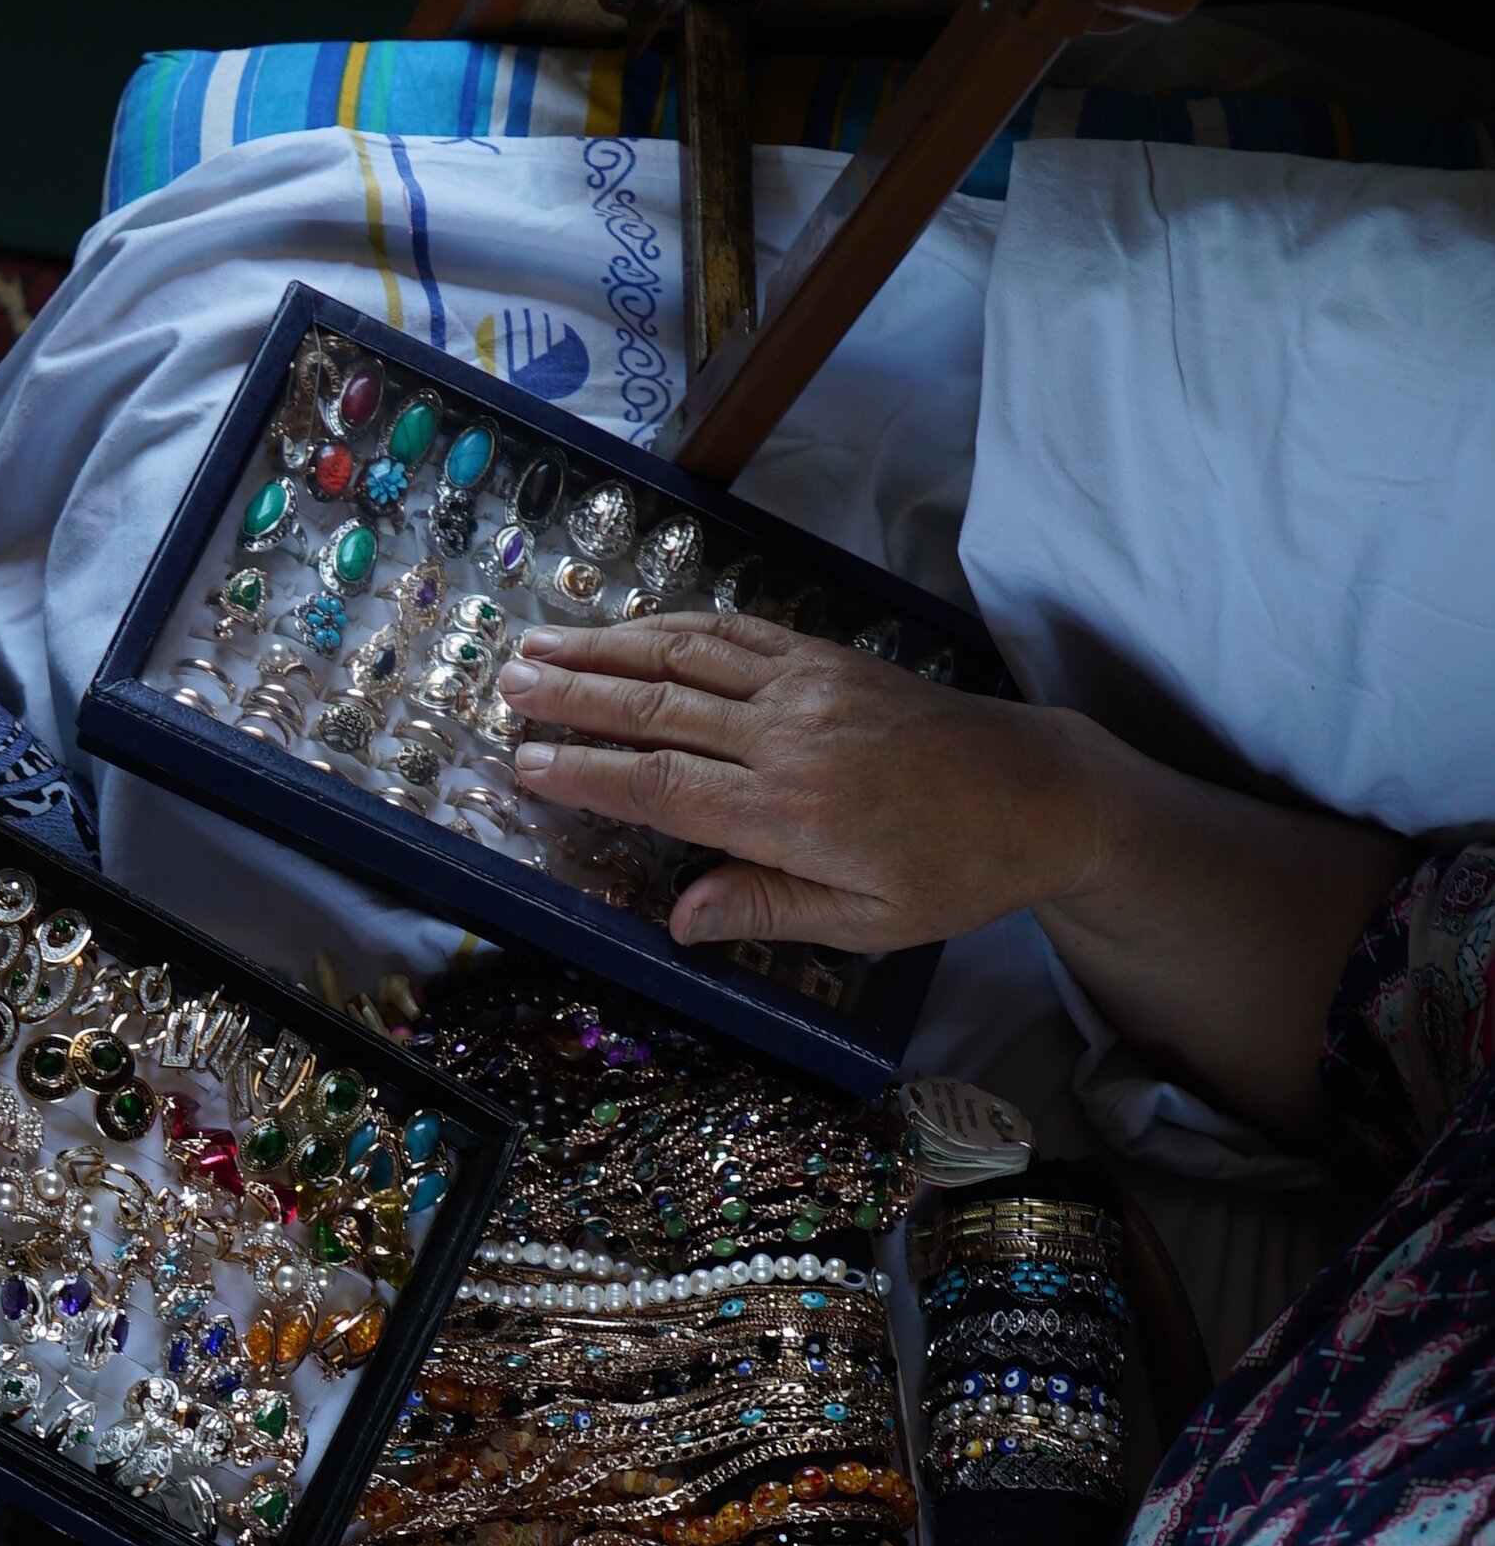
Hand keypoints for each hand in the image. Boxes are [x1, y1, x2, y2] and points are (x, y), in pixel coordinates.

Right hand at [499, 612, 1095, 952]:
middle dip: (575, 695)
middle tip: (505, 686)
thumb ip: (766, 910)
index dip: (587, 774)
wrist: (1039, 793)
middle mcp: (789, 738)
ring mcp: (808, 687)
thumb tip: (677, 919)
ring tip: (538, 643)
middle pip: (659, 708)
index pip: (664, 787)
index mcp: (792, 814)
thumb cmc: (954, 873)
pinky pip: (735, 633)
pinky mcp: (827, 659)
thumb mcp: (866, 921)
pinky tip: (630, 626)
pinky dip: (673, 624)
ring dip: (607, 647)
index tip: (525, 764)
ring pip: (687, 656)